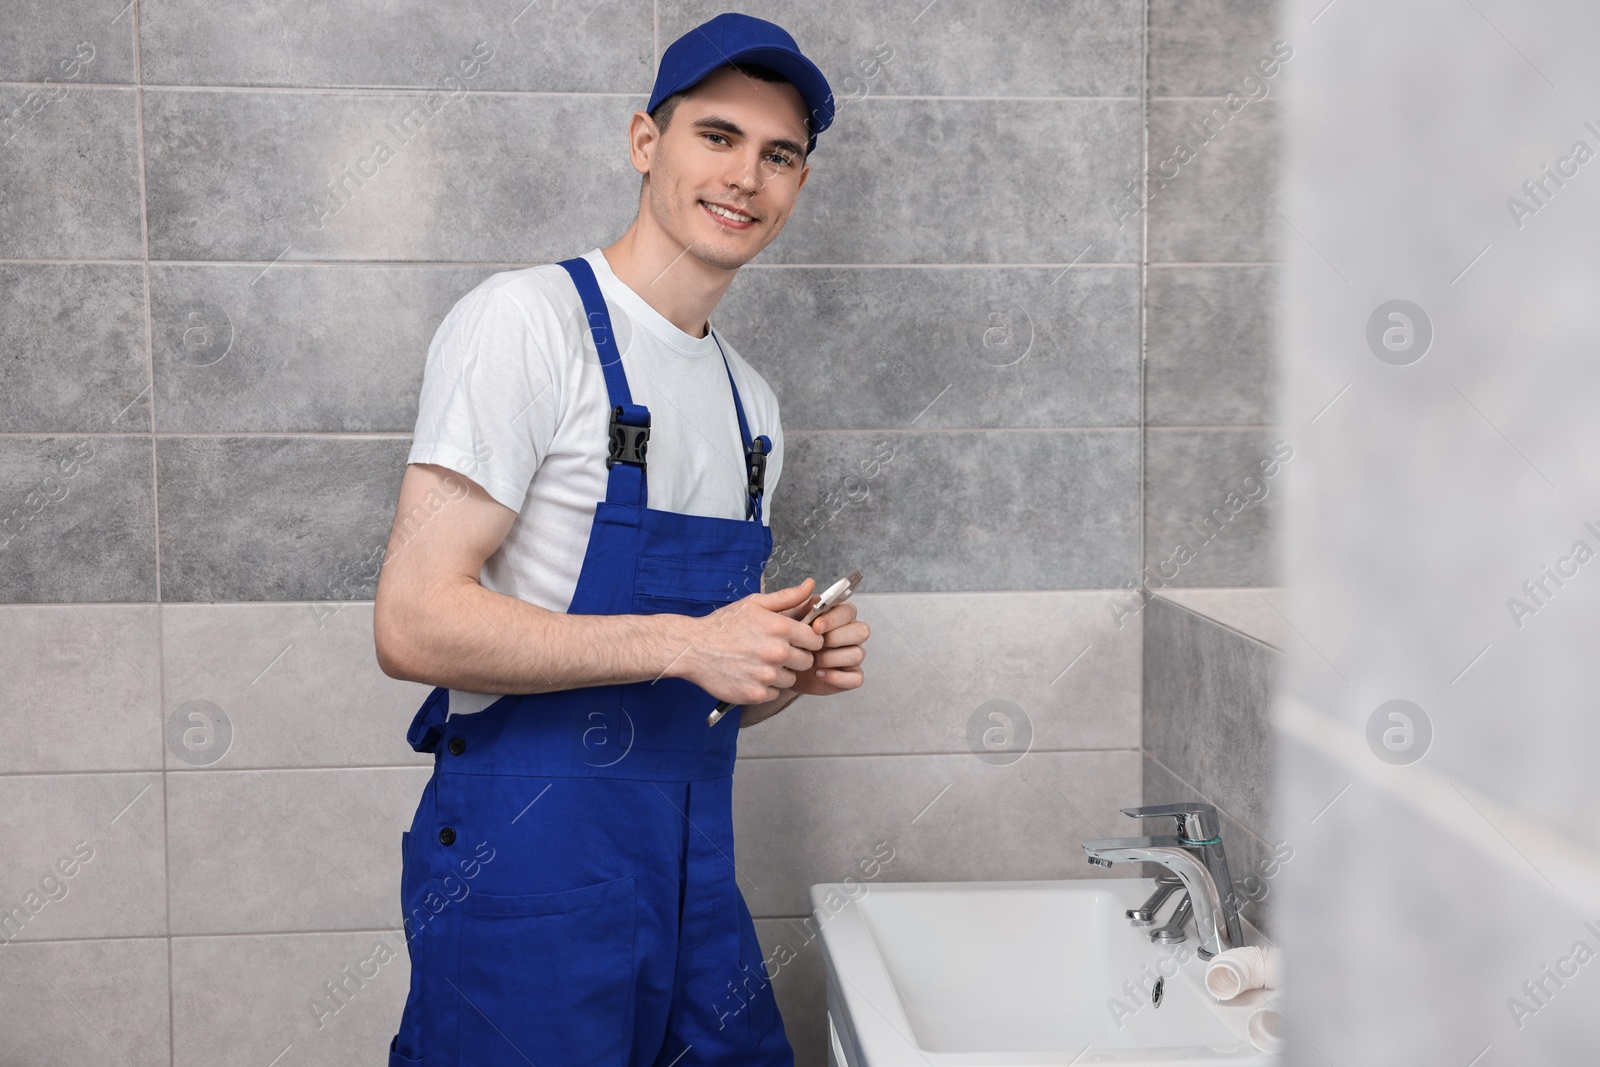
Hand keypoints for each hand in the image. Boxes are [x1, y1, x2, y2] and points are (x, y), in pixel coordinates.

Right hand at [681, 579, 824, 705]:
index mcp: (780, 628)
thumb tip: (810, 585)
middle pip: (807, 661)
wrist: (694, 648)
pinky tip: (751, 674)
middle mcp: (776, 653)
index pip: (816, 640)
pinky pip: (774, 693)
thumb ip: (787, 597)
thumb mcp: (755, 604)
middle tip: (775, 651)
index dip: (808, 640)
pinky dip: (766, 687)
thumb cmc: (724, 624)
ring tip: (760, 662)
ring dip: (780, 673)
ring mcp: (766, 676)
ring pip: (791, 679)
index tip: (796, 640)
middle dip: (795, 657)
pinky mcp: (755, 694)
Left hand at [784, 581, 869, 696]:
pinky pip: (856, 678)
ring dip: (833, 658)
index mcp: (837, 616)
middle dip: (837, 638)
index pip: (849, 611)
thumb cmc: (784, 639)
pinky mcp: (848, 676)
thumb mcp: (783, 617)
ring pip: (858, 654)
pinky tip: (819, 674)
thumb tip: (810, 583)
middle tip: (815, 645)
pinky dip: (837, 677)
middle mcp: (849, 634)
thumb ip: (796, 599)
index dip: (834, 619)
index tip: (815, 626)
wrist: (777, 667)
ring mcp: (850, 655)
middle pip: (862, 631)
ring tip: (813, 661)